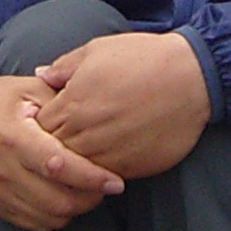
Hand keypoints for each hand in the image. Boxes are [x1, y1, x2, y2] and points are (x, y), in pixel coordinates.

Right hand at [0, 73, 123, 230]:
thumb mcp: (27, 89)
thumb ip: (62, 102)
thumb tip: (101, 114)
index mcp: (14, 136)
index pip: (59, 166)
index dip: (92, 178)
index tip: (116, 181)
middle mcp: (3, 169)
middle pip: (58, 200)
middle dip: (90, 198)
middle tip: (104, 185)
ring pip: (49, 217)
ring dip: (75, 209)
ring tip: (85, 190)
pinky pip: (34, 224)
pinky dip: (55, 216)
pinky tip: (61, 196)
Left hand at [31, 29, 211, 179]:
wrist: (192, 77)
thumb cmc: (144, 58)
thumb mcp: (98, 50)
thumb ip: (64, 67)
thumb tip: (41, 75)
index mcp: (73, 103)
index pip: (38, 129)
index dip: (38, 128)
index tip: (44, 124)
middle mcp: (87, 132)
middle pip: (53, 155)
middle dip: (52, 152)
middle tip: (57, 147)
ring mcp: (109, 153)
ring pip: (76, 173)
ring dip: (74, 168)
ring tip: (79, 159)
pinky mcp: (132, 168)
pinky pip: (104, 179)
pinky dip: (98, 175)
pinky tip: (102, 164)